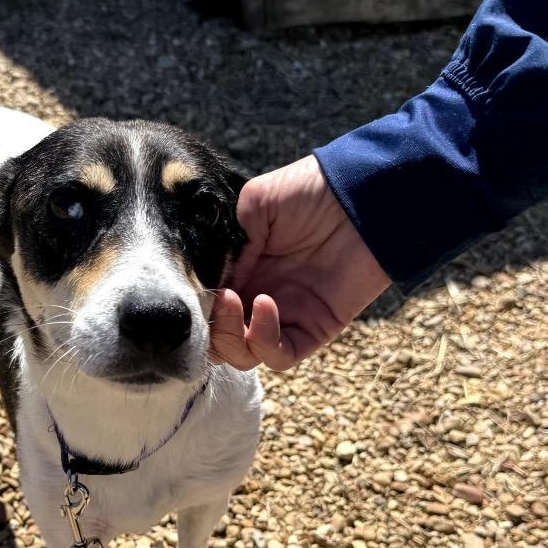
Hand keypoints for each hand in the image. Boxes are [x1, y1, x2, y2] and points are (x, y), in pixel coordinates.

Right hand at [211, 155, 391, 371]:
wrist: (360, 193)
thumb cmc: (308, 191)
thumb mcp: (253, 204)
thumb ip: (225, 242)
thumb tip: (213, 283)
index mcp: (239, 274)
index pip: (204, 309)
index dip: (192, 306)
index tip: (187, 287)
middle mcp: (256, 300)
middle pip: (218, 342)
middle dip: (209, 328)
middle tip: (216, 297)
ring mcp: (283, 318)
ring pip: (243, 356)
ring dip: (231, 337)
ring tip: (236, 300)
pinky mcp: (312, 330)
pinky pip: (279, 356)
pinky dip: (264, 340)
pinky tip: (264, 304)